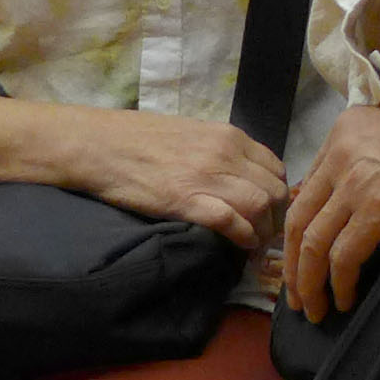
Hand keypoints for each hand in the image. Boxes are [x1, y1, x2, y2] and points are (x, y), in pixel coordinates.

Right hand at [58, 106, 286, 249]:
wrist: (101, 144)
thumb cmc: (141, 138)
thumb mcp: (193, 133)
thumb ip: (221, 150)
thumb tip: (241, 175)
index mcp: (229, 136)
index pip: (275, 168)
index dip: (278, 195)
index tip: (272, 212)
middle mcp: (225, 153)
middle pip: (273, 190)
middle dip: (276, 217)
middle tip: (266, 235)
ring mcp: (206, 176)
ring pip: (259, 206)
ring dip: (263, 231)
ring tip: (255, 245)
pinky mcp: (185, 200)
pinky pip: (231, 221)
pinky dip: (243, 237)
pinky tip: (242, 246)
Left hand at [283, 105, 379, 318]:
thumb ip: (362, 150)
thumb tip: (340, 194)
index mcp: (341, 133)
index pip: (304, 191)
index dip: (296, 232)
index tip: (298, 258)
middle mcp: (339, 156)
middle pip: (298, 221)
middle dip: (293, 266)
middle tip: (294, 295)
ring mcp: (355, 183)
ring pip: (313, 244)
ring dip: (309, 284)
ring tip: (314, 308)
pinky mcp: (377, 209)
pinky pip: (344, 256)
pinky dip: (339, 284)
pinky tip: (345, 298)